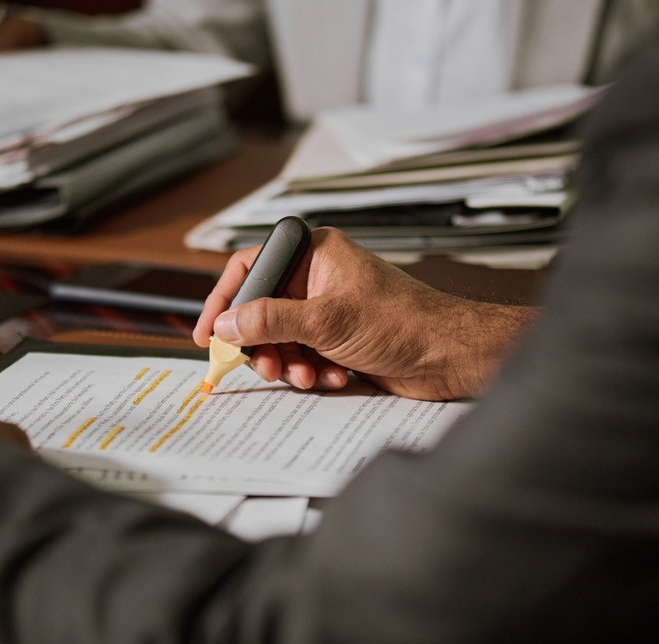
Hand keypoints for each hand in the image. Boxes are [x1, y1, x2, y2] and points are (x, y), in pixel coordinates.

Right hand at [193, 228, 537, 400]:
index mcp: (314, 252)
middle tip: (265, 367)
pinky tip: (333, 376)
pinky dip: (311, 369)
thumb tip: (226, 325)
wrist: (450, 356)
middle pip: (262, 308)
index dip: (225, 300)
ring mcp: (328, 308)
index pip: (250, 267)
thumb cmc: (404, 322)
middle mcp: (318, 276)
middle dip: (262, 343)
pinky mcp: (339, 337)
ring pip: (281, 337)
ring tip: (307, 374)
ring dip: (289, 361)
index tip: (208, 333)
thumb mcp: (325, 321)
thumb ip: (269, 321)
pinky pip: (304, 353)